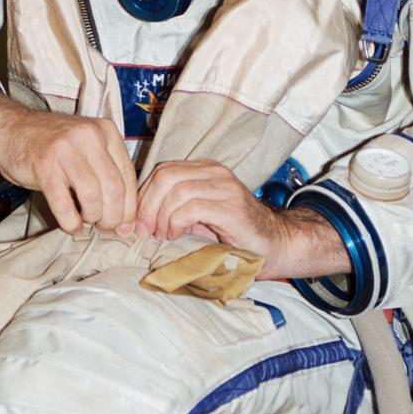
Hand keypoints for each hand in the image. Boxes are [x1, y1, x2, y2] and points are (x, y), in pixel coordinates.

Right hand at [0, 82, 136, 234]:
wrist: (10, 128)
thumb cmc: (52, 144)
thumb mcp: (86, 148)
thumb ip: (107, 175)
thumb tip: (126, 221)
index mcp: (105, 130)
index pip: (128, 176)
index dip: (129, 207)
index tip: (125, 226)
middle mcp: (89, 136)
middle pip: (114, 189)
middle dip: (113, 217)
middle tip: (105, 227)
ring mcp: (65, 149)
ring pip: (93, 197)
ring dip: (92, 218)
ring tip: (86, 221)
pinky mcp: (44, 166)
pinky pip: (64, 205)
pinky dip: (71, 222)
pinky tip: (71, 226)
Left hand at [135, 159, 349, 279]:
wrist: (275, 244)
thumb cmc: (233, 234)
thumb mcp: (197, 216)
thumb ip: (172, 208)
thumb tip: (137, 219)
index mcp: (204, 169)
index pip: (162, 170)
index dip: (143, 195)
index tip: (137, 221)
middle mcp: (215, 172)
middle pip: (165, 175)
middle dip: (147, 205)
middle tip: (144, 230)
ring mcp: (225, 187)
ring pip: (176, 190)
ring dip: (161, 216)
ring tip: (162, 235)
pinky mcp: (231, 206)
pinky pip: (191, 207)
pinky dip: (175, 222)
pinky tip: (176, 235)